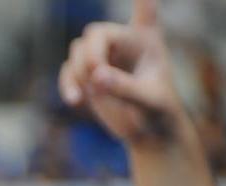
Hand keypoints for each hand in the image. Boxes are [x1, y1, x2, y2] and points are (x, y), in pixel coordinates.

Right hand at [58, 0, 186, 146]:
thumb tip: (97, 76)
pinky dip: (68, 85)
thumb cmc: (158, 113)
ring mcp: (104, 59)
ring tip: (88, 94)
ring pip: (78, 50)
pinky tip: (75, 101)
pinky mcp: (88, 76)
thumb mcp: (148, 101)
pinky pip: (67, 71)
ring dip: (78, 72)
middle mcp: (123, 43)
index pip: (144, 10)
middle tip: (95, 77)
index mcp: (147, 40)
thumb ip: (125, 88)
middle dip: (90, 55)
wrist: (149, 132)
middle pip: (95, 33)